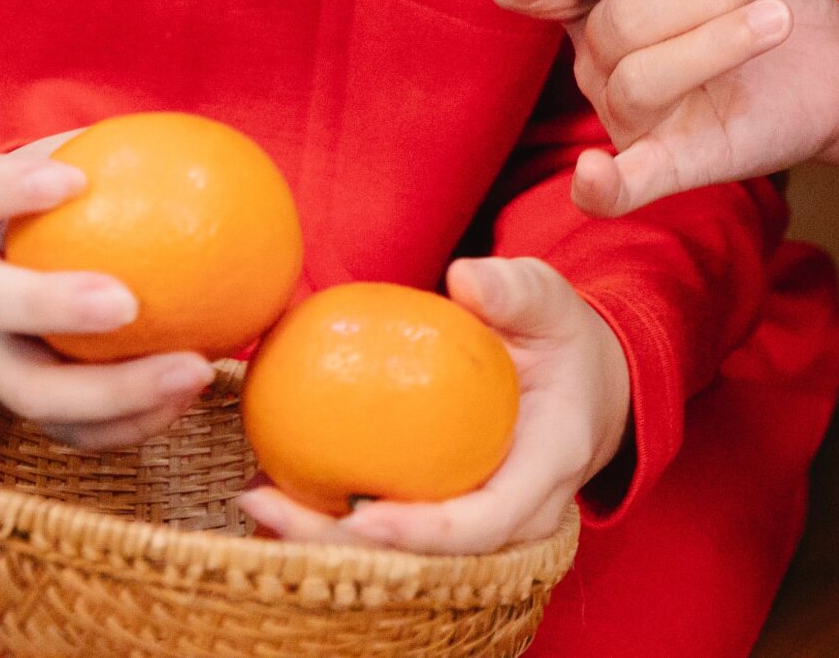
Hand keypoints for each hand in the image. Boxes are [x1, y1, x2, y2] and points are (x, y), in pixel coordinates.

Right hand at [0, 134, 213, 449]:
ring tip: (194, 368)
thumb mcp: (94, 159)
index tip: (74, 178)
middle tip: (127, 303)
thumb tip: (230, 154)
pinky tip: (194, 396)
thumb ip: (138, 153)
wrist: (41, 257)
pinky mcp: (25, 401)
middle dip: (46, 304)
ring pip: (27, 389)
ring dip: (112, 389)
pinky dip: (134, 420)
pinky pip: (73, 428)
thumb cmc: (81, 195)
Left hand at [240, 257, 632, 552]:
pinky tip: (273, 484)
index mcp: (545, 468)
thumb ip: (516, 291)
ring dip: (319, 537)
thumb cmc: (562, 341)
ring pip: (395, 556)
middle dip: (339, 546)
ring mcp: (476, 523)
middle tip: (264, 501)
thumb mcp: (550, 304)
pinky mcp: (445, 513)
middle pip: (423, 560)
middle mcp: (512, 516)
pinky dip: (328, 516)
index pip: (486, 523)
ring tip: (255, 497)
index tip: (360, 516)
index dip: (423, 532)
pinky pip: (385, 527)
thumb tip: (466, 279)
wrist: (584, 385)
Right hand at [491, 0, 838, 215]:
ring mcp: (630, 115)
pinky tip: (598, 175)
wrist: (836, 51)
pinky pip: (626, 182)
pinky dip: (604, 185)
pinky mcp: (673, 162)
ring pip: (637, 79)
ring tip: (776, 18)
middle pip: (606, 26)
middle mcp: (597, 57)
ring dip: (715, 41)